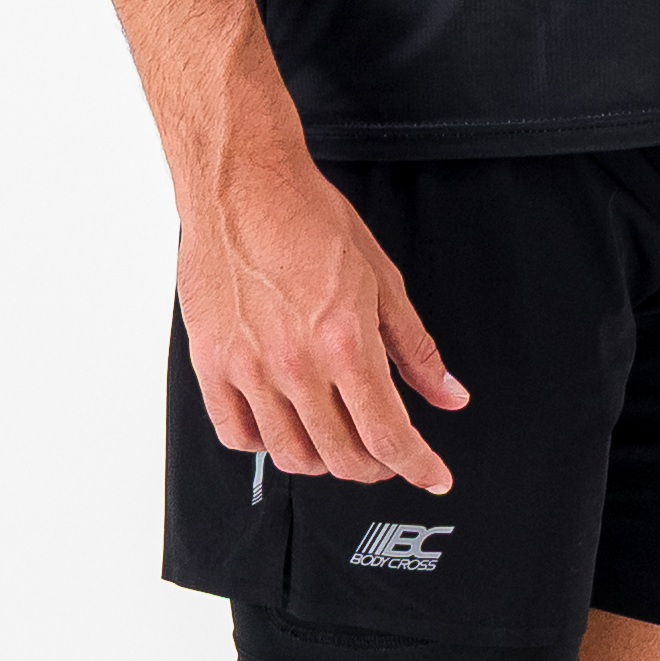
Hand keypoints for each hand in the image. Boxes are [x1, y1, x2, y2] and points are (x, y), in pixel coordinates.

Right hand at [181, 145, 470, 486]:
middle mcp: (295, 363)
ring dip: (323, 460)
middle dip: (376, 467)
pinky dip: (265, 443)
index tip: (432, 476)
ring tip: (337, 440)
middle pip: (341, 456)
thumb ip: (416, 349)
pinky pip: (236, 433)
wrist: (242, 184)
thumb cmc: (308, 218)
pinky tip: (283, 426)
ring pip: (290, 454)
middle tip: (387, 455)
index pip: (387, 435)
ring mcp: (248, 367)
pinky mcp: (210, 362)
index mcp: (344, 342)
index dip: (418, 466)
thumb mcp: (382, 280)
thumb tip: (449, 395)